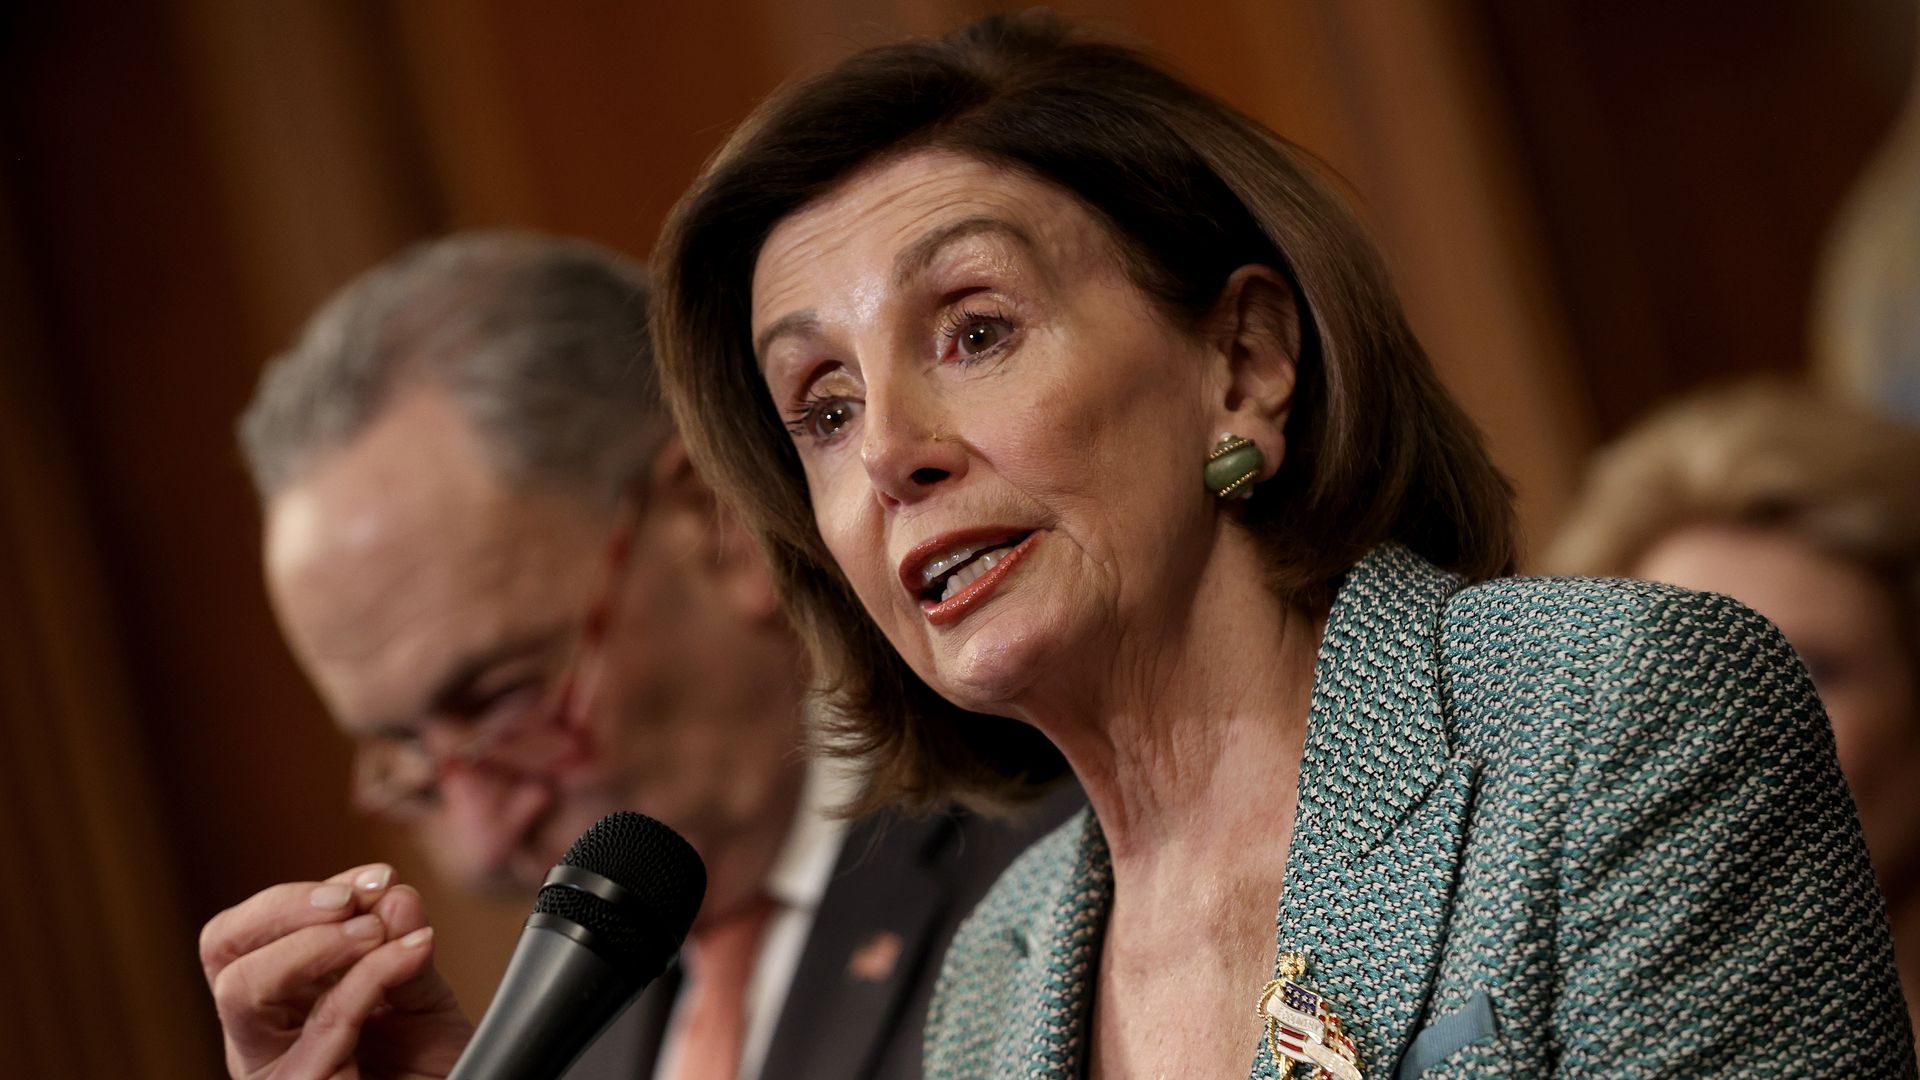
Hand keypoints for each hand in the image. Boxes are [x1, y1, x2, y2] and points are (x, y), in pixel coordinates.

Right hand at [200, 864, 474, 1078]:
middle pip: (224, 955)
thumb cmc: (428, 1063)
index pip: (243, 935)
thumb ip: (403, 943)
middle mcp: (261, 1037)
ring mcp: (275, 1068)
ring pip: (246, 990)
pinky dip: (365, 981)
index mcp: (275, 1002)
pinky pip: (321, 1026)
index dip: (299, 898)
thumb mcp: (421, 992)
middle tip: (356, 902)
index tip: (373, 878)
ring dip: (316, 944)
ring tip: (377, 930)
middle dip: (289, 911)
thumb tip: (391, 893)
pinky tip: (408, 957)